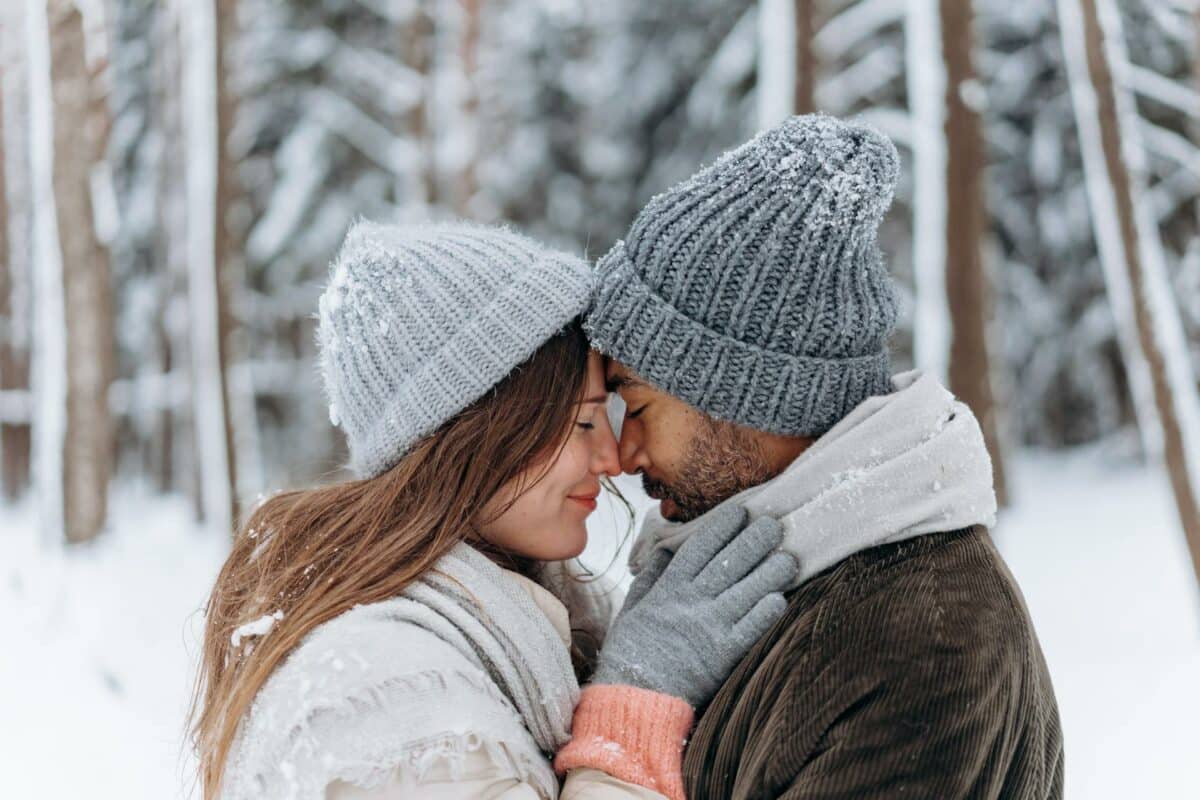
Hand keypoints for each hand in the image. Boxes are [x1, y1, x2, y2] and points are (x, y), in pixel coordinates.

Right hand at [593, 505, 795, 706]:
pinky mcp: (723, 656)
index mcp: (669, 589)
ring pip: (747, 591)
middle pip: (729, 563)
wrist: (635, 697)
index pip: (699, 548)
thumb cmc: (631, 653)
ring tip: (788, 557)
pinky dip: (766, 612)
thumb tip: (664, 549)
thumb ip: (650, 577)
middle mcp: (691, 603)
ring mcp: (709, 628)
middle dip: (754, 540)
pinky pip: (751, 628)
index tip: (741, 512)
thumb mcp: (632, 608)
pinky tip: (781, 598)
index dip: (722, 527)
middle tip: (775, 524)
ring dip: (770, 572)